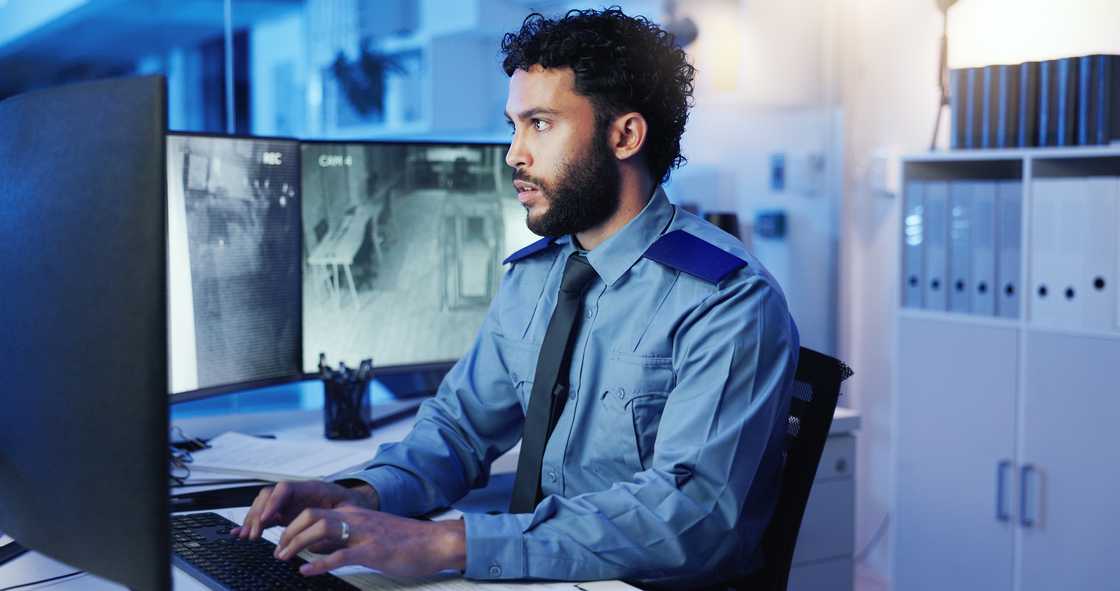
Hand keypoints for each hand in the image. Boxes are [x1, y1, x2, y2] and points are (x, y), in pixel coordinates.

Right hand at [231, 480, 377, 539]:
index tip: (266, 518)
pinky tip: (239, 532)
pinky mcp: (285, 515)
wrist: (354, 504)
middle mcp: (295, 494)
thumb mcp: (349, 508)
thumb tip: (318, 535)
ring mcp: (288, 504)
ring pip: (263, 506)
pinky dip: (252, 524)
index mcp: (310, 488)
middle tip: (254, 533)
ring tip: (246, 536)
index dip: (273, 502)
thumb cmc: (352, 505)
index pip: (285, 488)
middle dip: (258, 513)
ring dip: (252, 520)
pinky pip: (265, 517)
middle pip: (268, 496)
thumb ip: (335, 517)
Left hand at [273, 505, 465, 577]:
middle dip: (289, 531)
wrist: (435, 542)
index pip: (316, 511)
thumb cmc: (408, 541)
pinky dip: (318, 563)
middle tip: (279, 549)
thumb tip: (326, 548)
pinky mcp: (372, 551)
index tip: (283, 539)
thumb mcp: (373, 533)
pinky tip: (306, 570)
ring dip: (296, 543)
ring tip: (285, 556)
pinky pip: (339, 555)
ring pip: (320, 529)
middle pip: (311, 515)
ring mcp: (363, 534)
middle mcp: (356, 519)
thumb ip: (350, 537)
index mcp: (356, 514)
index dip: (294, 524)